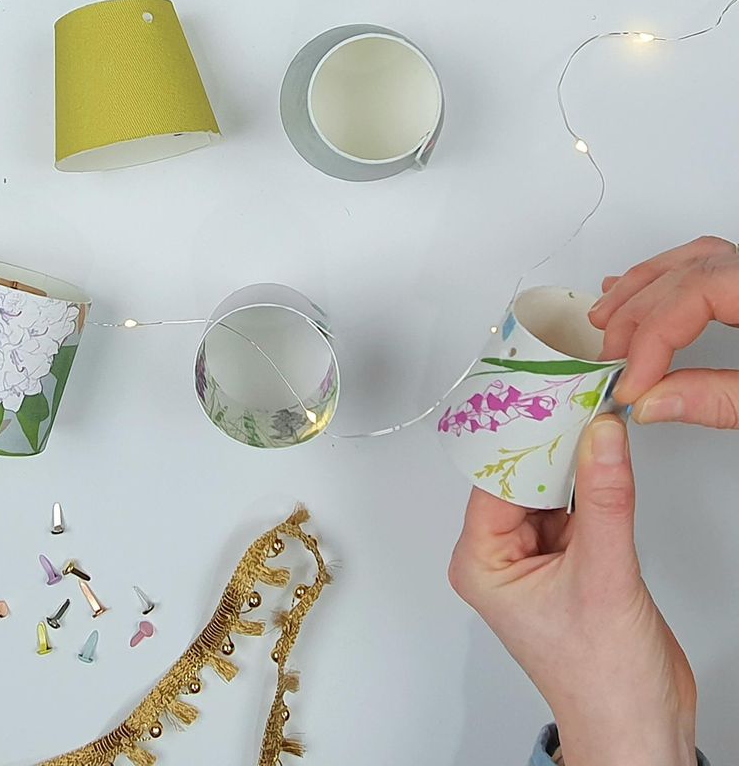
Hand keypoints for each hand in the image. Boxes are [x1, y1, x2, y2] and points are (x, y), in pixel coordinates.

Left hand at [448, 416, 696, 765]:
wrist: (643, 730)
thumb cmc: (602, 682)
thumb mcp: (603, 576)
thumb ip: (603, 500)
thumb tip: (600, 437)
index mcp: (481, 561)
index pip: (494, 478)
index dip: (521, 435)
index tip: (544, 393)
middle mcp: (500, 556)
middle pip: (520, 477)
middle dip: (549, 441)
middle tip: (573, 392)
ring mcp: (536, 557)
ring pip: (549, 488)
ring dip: (572, 458)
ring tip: (592, 411)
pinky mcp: (571, 560)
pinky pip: (574, 505)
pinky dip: (591, 481)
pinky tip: (605, 452)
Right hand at [588, 235, 738, 421]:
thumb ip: (715, 399)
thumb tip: (650, 402)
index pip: (694, 293)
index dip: (650, 337)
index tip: (631, 381)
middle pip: (683, 275)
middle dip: (635, 319)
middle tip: (612, 363)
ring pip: (686, 260)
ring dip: (638, 291)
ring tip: (606, 323)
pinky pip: (700, 264)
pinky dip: (661, 280)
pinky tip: (635, 296)